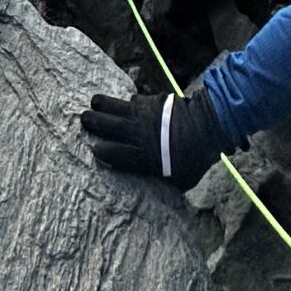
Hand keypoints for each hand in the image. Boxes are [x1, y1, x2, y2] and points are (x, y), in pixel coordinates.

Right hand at [79, 89, 222, 190]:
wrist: (207, 127)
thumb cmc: (194, 159)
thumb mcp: (178, 179)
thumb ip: (161, 180)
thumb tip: (155, 190)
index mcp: (142, 156)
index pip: (114, 153)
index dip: (101, 151)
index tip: (94, 150)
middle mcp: (138, 134)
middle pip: (109, 126)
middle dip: (94, 122)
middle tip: (83, 119)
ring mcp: (144, 115)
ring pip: (117, 107)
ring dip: (104, 104)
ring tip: (93, 102)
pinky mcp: (152, 102)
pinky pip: (135, 100)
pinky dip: (130, 102)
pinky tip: (128, 104)